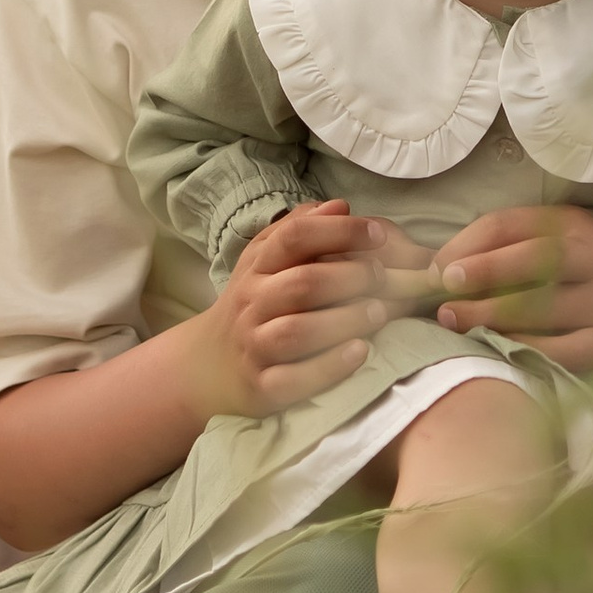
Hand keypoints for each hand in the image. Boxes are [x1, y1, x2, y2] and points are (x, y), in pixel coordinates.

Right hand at [187, 200, 402, 417]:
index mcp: (257, 267)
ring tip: (380, 313)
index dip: (339, 231)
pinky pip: (294, 379)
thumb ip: (301, 230)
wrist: (209, 364)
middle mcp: (252, 303)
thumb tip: (340, 205)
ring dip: (344, 321)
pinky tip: (360, 353)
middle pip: (302, 284)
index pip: (294, 237)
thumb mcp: (266, 260)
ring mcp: (254, 346)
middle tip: (383, 277)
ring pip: (297, 332)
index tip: (378, 234)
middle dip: (349, 277)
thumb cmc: (255, 304)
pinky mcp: (261, 387)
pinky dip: (330, 367)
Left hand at [426, 207, 592, 369]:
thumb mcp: (578, 232)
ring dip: (488, 317)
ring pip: (536, 309)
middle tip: (439, 295)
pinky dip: (524, 350)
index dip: (468, 243)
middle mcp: (590, 259)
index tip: (438, 265)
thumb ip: (524, 239)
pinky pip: (558, 351)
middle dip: (475, 278)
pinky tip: (500, 350)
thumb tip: (454, 259)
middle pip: (523, 263)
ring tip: (455, 323)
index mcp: (575, 225)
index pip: (510, 224)